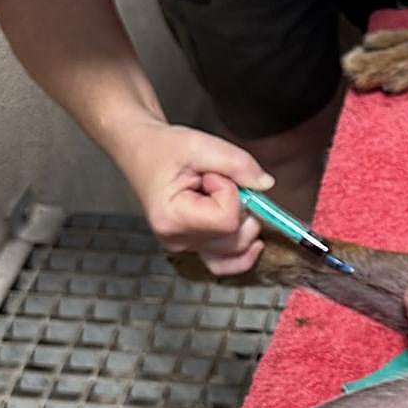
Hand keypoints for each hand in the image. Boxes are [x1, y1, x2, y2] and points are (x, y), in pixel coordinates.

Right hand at [109, 118, 275, 275]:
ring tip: (219, 197)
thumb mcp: (201, 144)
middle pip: (236, 237)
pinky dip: (243, 254)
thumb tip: (266, 185)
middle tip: (215, 182)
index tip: (212, 175)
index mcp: (172, 218)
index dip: (231, 192)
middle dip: (239, 205)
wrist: (142, 151)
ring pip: (236, 250)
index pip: (227, 219)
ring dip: (242, 221)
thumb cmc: (163, 148)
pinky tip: (254, 242)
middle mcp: (177, 239)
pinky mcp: (194, 246)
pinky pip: (225, 263)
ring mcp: (185, 246)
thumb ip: (238, 163)